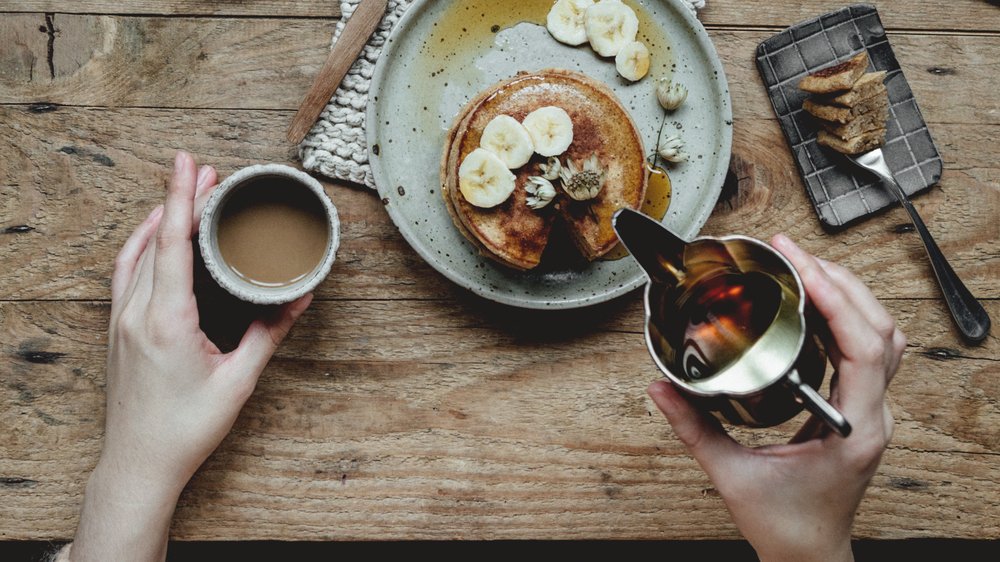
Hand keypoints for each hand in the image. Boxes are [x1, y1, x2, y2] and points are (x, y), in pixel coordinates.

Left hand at [69, 152, 311, 560]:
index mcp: (167, 321)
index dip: (180, 198)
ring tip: (186, 195)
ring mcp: (121, 321)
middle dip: (179, 200)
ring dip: (158, 219)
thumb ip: (269, 333)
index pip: (171, 243)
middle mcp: (137, 314)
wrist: (139, 464)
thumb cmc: (187, 428)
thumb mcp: (239, 380)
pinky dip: (139, 245)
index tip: (189, 165)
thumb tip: (299, 296)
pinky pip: (124, 273)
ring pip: (135, 253)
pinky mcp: (117, 330)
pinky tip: (152, 237)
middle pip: (155, 239)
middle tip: (207, 173)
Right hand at [647, 234, 904, 561]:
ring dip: (848, 293)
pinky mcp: (860, 408)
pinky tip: (815, 301)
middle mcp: (872, 415)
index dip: (838, 299)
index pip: (864, 349)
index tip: (802, 266)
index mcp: (852, 429)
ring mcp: (871, 410)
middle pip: (881, 329)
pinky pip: (868, 349)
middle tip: (792, 252)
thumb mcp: (732, 477)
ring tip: (805, 265)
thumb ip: (693, 429)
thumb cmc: (787, 526)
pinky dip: (846, 315)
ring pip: (883, 334)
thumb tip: (661, 388)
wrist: (809, 554)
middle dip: (839, 280)